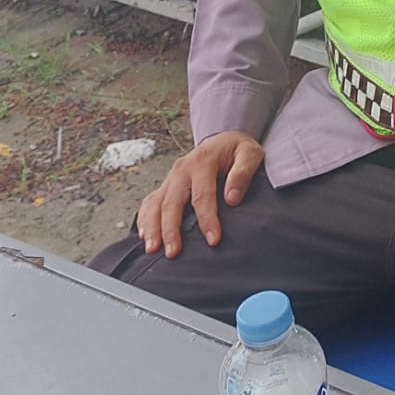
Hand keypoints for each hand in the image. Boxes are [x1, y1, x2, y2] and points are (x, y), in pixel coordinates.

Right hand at [136, 130, 263, 257]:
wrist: (223, 142)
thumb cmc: (236, 150)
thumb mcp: (250, 153)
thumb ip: (243, 172)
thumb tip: (232, 197)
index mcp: (202, 161)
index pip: (202, 195)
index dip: (207, 219)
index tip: (213, 240)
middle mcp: (182, 169)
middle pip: (172, 202)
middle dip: (171, 229)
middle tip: (173, 252)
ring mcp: (171, 178)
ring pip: (155, 204)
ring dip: (152, 228)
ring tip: (153, 249)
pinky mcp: (165, 186)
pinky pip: (149, 203)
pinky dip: (144, 220)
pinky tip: (145, 236)